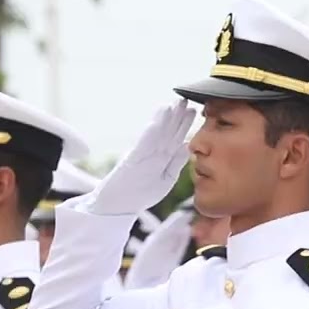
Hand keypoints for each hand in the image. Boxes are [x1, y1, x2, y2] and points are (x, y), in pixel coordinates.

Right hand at [85, 98, 195, 215]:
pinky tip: (157, 121)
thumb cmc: (138, 194)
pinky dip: (151, 133)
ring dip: (165, 120)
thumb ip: (175, 164)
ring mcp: (141, 157)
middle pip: (167, 133)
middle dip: (177, 117)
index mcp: (161, 160)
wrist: (114, 208)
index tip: (193, 111)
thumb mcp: (164, 180)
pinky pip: (144, 146)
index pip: (175, 139)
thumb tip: (187, 147)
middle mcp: (152, 155)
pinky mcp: (131, 162)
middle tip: (186, 100)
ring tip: (174, 104)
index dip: (184, 125)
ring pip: (157, 135)